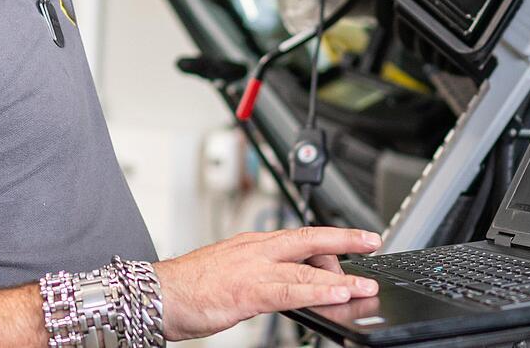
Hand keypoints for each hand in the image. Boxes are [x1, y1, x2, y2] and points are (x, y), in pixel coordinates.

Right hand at [153, 227, 382, 340]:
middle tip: (372, 241)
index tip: (352, 239)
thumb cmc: (187, 288)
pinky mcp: (249, 291)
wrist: (157, 294)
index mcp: (251, 244)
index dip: (329, 236)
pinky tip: (338, 294)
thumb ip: (259, 276)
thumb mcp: (230, 274)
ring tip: (365, 285)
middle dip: (345, 239)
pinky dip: (319, 291)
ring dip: (341, 275)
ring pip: (306, 267)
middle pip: (309, 239)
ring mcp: (254, 269)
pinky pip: (292, 291)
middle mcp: (256, 250)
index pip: (298, 236)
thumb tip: (285, 287)